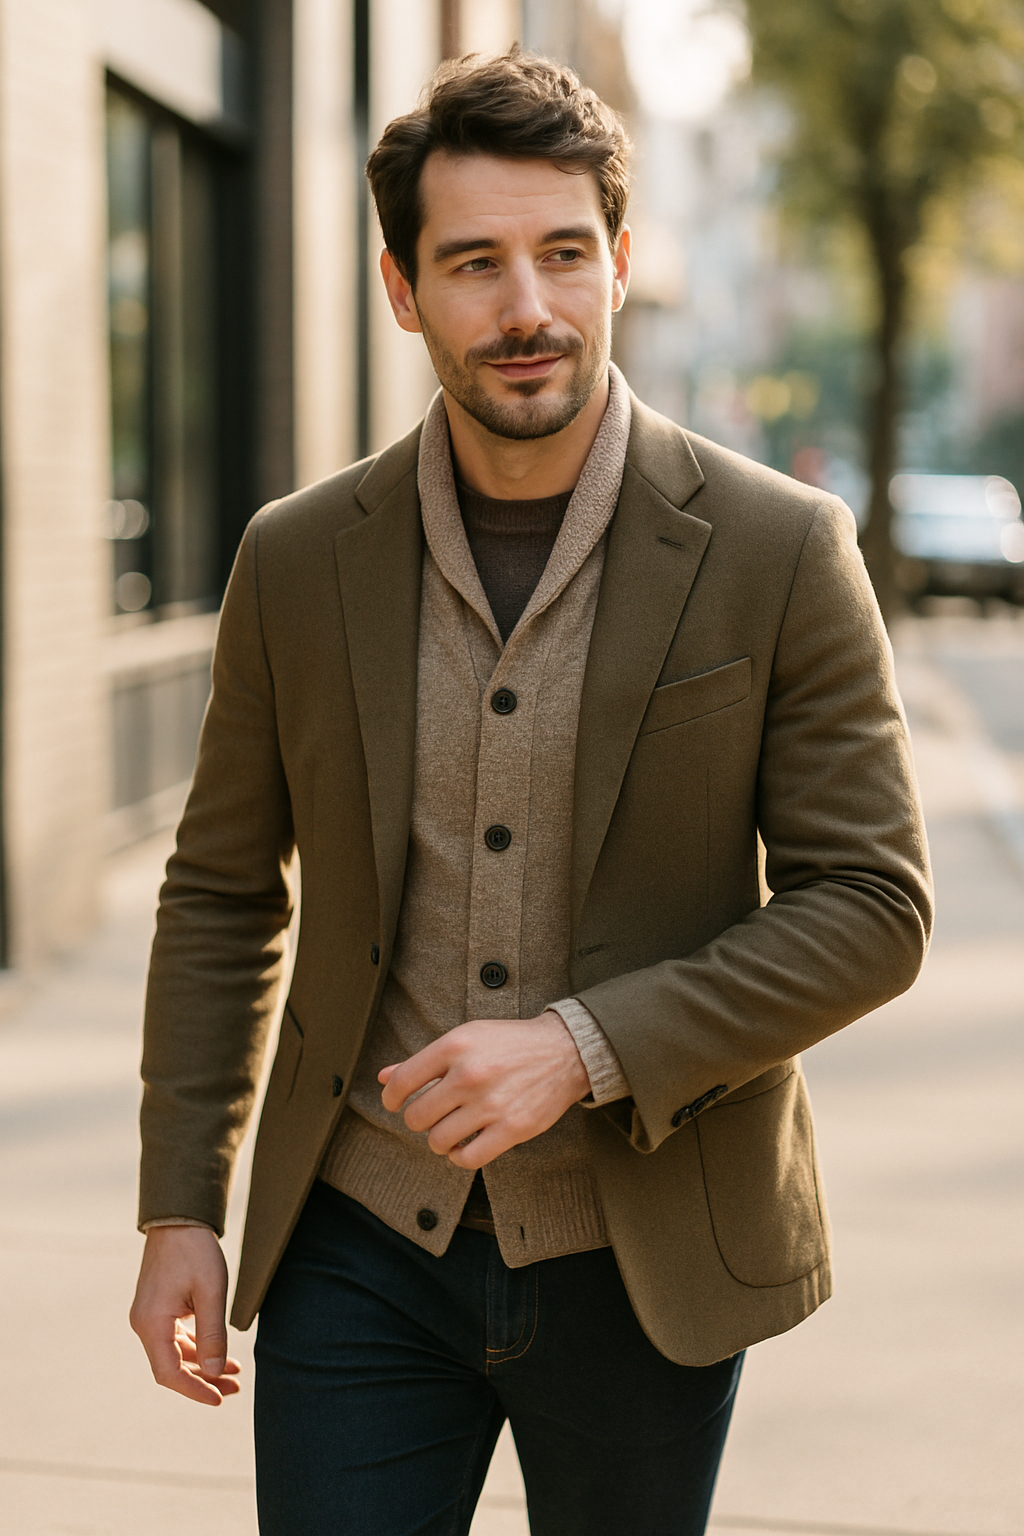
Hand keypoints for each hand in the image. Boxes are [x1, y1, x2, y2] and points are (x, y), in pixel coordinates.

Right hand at [130, 1226, 241, 1405]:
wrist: (180, 1218)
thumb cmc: (196, 1251)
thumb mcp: (211, 1292)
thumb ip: (213, 1334)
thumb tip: (215, 1372)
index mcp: (151, 1323)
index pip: (169, 1374)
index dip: (194, 1390)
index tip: (219, 1398)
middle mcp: (144, 1324)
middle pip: (172, 1366)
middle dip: (204, 1379)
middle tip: (234, 1387)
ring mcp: (149, 1316)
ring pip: (175, 1353)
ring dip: (203, 1364)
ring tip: (233, 1372)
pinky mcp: (157, 1308)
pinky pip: (175, 1338)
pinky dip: (196, 1347)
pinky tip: (217, 1353)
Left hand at [378, 1011, 589, 1168]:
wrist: (564, 1051)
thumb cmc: (509, 1044)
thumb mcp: (466, 1038)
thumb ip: (424, 1060)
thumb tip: (384, 1078)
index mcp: (455, 1046)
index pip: (401, 1082)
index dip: (392, 1099)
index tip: (397, 1104)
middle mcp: (469, 1074)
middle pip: (416, 1117)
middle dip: (419, 1120)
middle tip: (433, 1115)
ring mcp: (490, 1103)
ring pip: (438, 1141)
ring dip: (439, 1140)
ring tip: (451, 1129)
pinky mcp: (512, 1128)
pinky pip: (467, 1159)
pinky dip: (459, 1157)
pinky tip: (465, 1145)